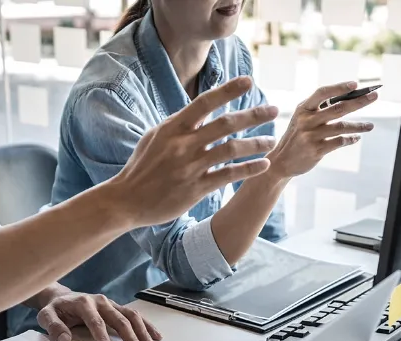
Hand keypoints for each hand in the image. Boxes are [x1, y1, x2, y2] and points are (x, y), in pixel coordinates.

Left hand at [37, 291, 160, 340]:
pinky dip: (146, 325)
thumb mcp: (46, 316)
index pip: (96, 322)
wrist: (61, 297)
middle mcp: (100, 301)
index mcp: (84, 303)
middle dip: (130, 337)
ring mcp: (110, 303)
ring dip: (142, 332)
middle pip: (119, 319)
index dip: (103, 338)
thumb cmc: (55, 309)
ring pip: (131, 316)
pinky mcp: (116, 307)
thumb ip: (54, 327)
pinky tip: (155, 336)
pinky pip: (134, 315)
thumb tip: (65, 340)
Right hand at [107, 77, 278, 227]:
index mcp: (173, 127)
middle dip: (253, 115)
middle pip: (226, 124)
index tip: (249, 81)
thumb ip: (180, 125)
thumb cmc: (142, 167)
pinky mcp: (195, 188)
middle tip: (274, 110)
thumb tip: (201, 110)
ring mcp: (190, 167)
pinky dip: (248, 169)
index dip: (229, 90)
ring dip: (256, 144)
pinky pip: (228, 175)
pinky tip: (263, 165)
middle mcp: (183, 144)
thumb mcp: (156, 137)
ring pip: (231, 149)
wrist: (126, 200)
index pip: (205, 102)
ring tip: (271, 141)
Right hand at [266, 82, 376, 179]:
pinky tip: (356, 138)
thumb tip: (349, 100)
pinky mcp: (316, 150)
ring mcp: (311, 136)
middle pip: (338, 108)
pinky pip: (339, 142)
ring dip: (359, 126)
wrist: (281, 162)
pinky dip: (350, 139)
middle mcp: (306, 121)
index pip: (322, 93)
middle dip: (359, 102)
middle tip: (374, 96)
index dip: (339, 87)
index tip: (355, 84)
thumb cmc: (297, 137)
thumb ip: (319, 110)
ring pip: (341, 127)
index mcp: (303, 109)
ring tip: (370, 126)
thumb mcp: (301, 119)